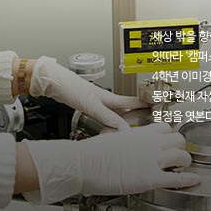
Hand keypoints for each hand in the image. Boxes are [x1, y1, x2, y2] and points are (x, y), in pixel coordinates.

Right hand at [22, 123, 199, 203]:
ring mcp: (152, 160)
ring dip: (185, 161)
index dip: (169, 135)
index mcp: (139, 133)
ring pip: (182, 155)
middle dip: (180, 146)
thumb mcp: (113, 139)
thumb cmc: (92, 153)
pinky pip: (177, 177)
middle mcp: (149, 143)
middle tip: (177, 154)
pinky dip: (188, 179)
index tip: (169, 141)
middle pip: (178, 138)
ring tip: (184, 166)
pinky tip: (194, 180)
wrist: (84, 163)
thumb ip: (128, 140)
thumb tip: (128, 144)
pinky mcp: (151, 178)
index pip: (165, 127)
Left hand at [29, 56, 146, 129]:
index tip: (159, 106)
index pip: (132, 101)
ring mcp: (96, 102)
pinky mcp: (87, 105)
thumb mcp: (92, 105)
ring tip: (134, 125)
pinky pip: (105, 115)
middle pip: (126, 106)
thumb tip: (123, 129)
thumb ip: (108, 117)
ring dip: (124, 118)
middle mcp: (104, 99)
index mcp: (108, 98)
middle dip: (138, 111)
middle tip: (150, 116)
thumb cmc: (69, 87)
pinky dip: (111, 122)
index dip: (146, 103)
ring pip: (115, 111)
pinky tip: (110, 126)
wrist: (51, 81)